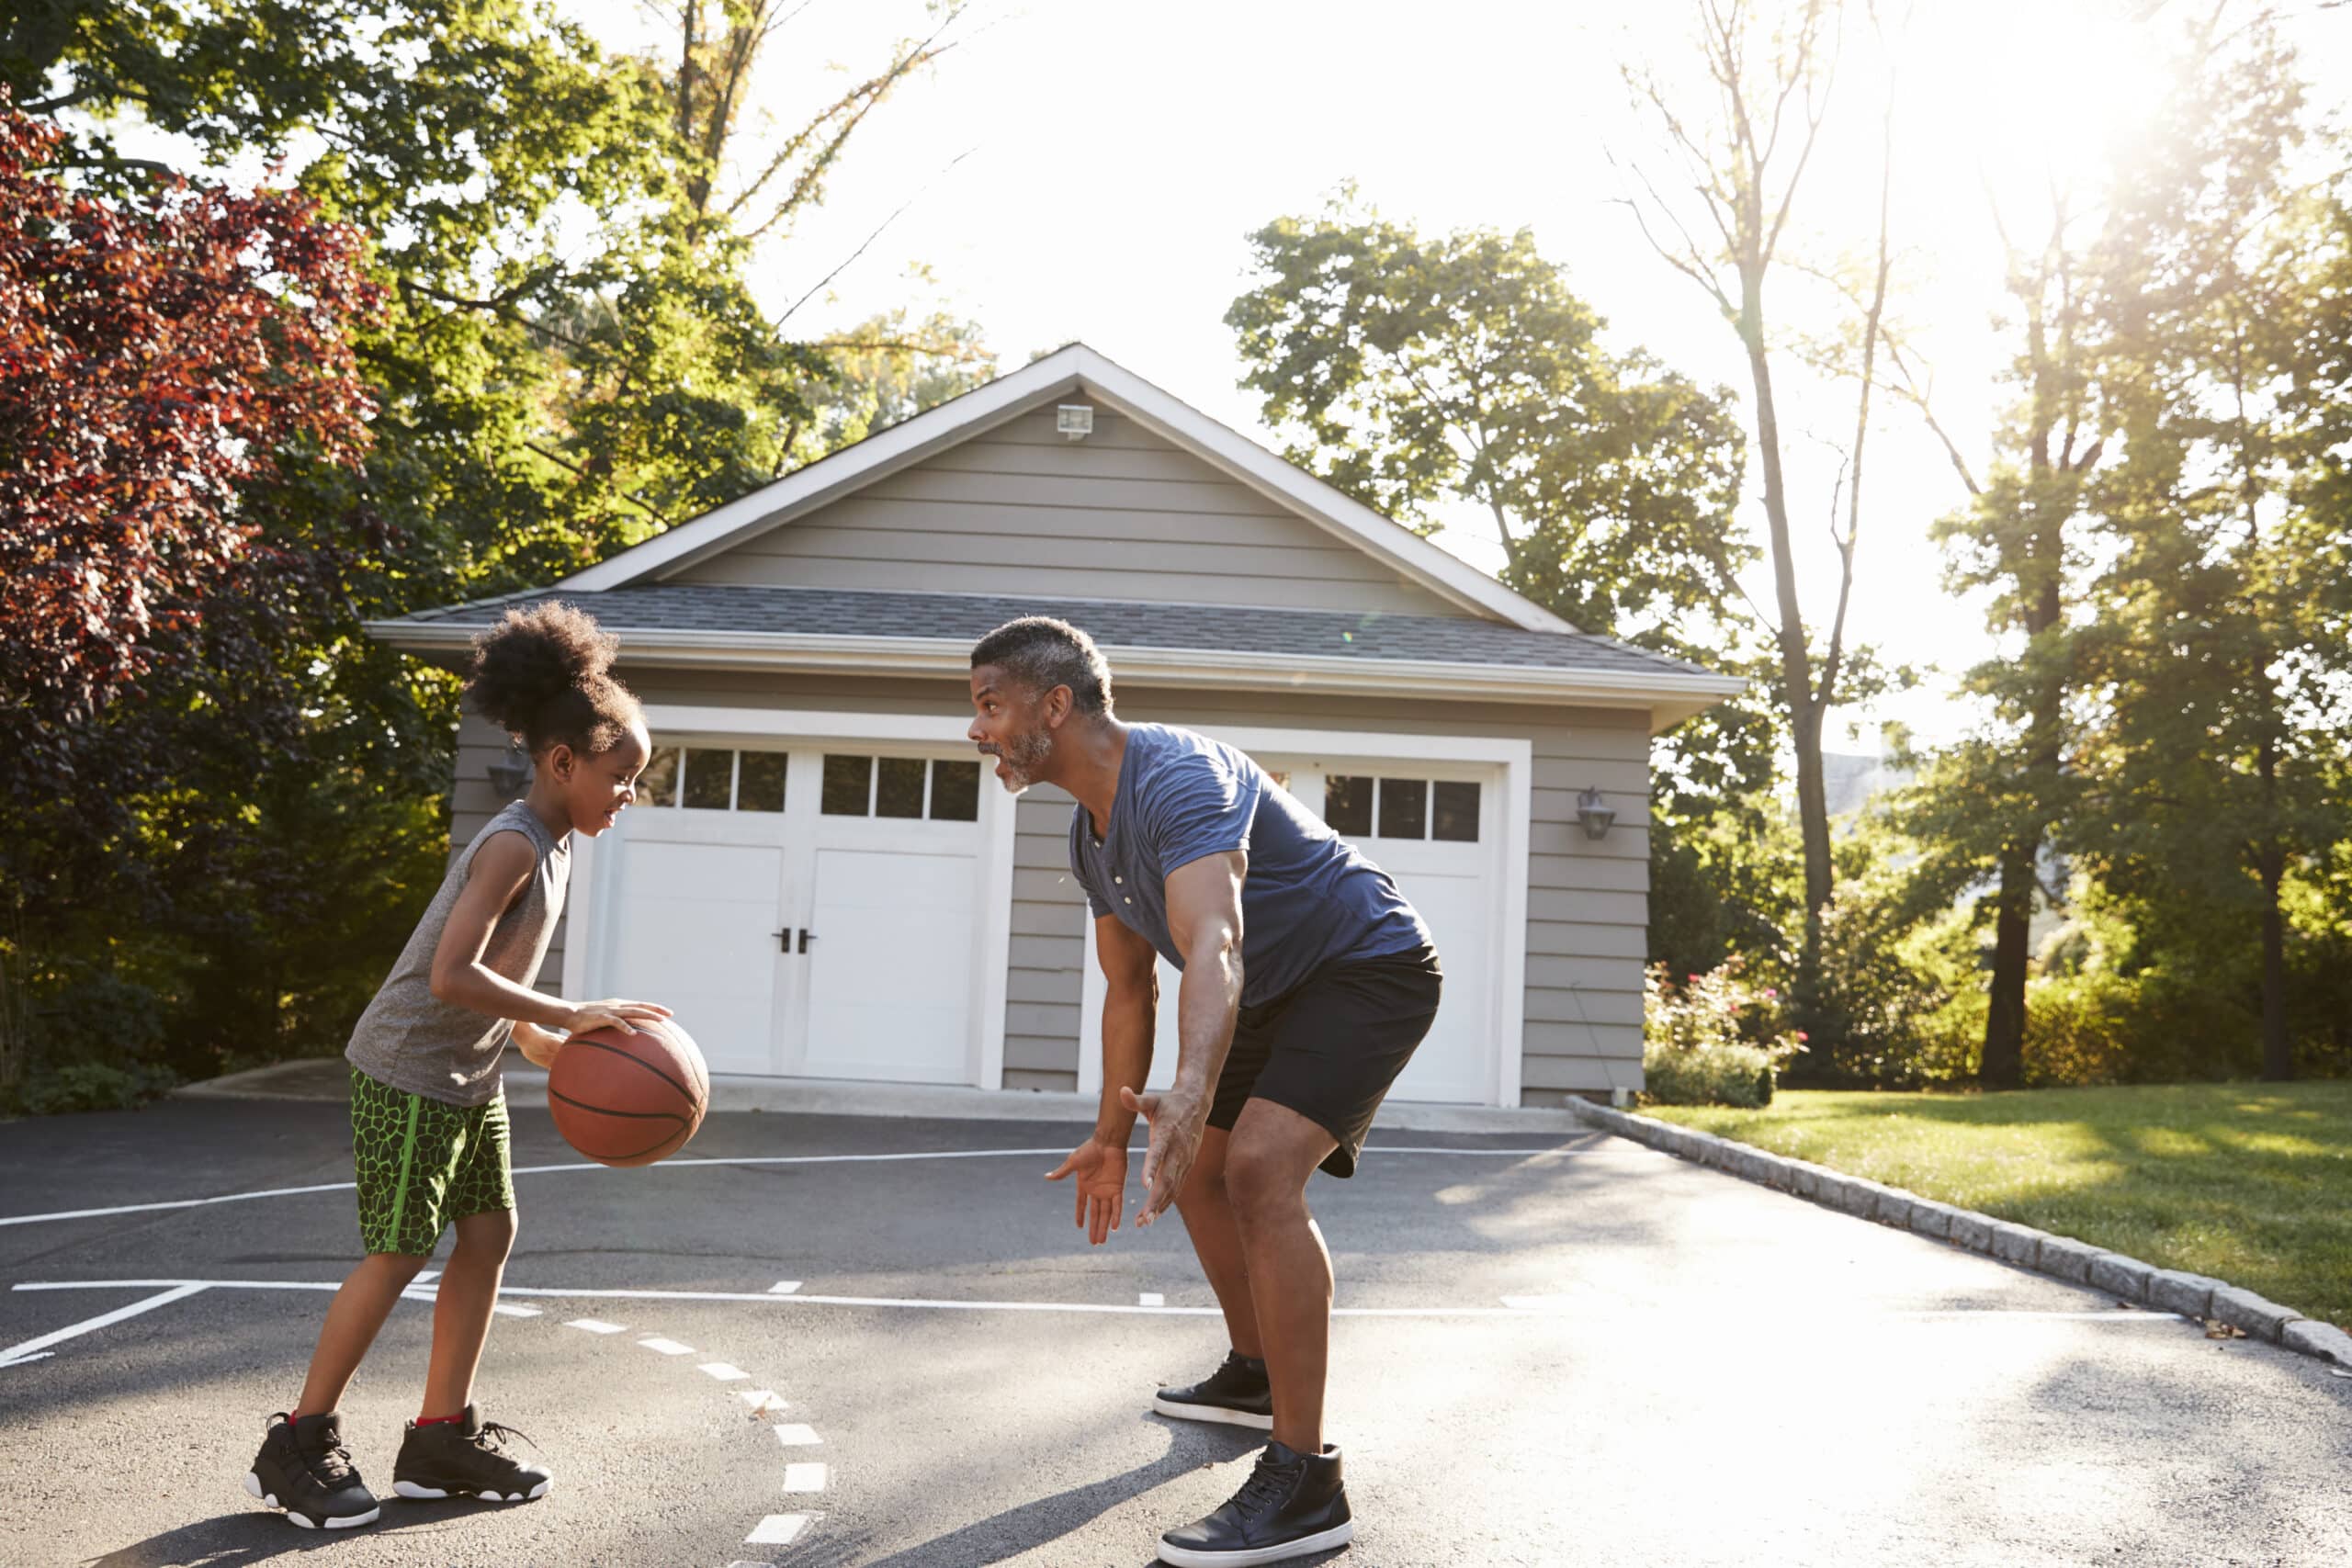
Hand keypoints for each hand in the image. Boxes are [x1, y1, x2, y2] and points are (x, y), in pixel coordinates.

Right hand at [560, 998, 672, 1036]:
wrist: (569, 1014)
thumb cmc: (585, 1020)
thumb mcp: (602, 1020)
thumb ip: (614, 1025)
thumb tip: (625, 1036)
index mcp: (619, 1005)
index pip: (640, 1005)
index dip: (654, 1007)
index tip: (667, 1012)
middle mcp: (617, 1005)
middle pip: (641, 1006)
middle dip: (656, 1009)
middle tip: (670, 1014)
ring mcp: (611, 1010)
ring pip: (634, 1011)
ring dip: (648, 1015)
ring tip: (661, 1020)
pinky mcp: (602, 1017)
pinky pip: (617, 1023)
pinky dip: (626, 1027)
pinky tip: (634, 1034)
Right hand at [1044, 1138, 1129, 1245]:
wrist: (1107, 1142)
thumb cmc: (1089, 1149)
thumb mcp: (1073, 1162)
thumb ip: (1063, 1172)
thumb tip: (1046, 1177)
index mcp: (1084, 1185)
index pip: (1081, 1204)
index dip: (1080, 1216)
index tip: (1079, 1228)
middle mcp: (1096, 1190)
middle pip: (1095, 1213)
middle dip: (1094, 1228)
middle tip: (1093, 1243)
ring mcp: (1107, 1190)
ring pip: (1105, 1213)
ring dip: (1104, 1227)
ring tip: (1101, 1241)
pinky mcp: (1118, 1187)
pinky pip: (1117, 1205)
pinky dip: (1116, 1216)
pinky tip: (1114, 1228)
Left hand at [1122, 1084, 1206, 1226]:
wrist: (1197, 1105)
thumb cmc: (1169, 1104)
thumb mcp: (1152, 1100)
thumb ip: (1135, 1100)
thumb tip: (1121, 1091)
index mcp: (1166, 1134)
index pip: (1158, 1153)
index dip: (1152, 1168)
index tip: (1145, 1185)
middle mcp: (1177, 1150)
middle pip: (1167, 1179)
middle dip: (1155, 1201)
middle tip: (1143, 1218)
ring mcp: (1184, 1161)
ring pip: (1173, 1188)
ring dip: (1159, 1206)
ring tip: (1144, 1222)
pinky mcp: (1186, 1166)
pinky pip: (1176, 1187)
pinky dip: (1166, 1202)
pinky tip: (1154, 1215)